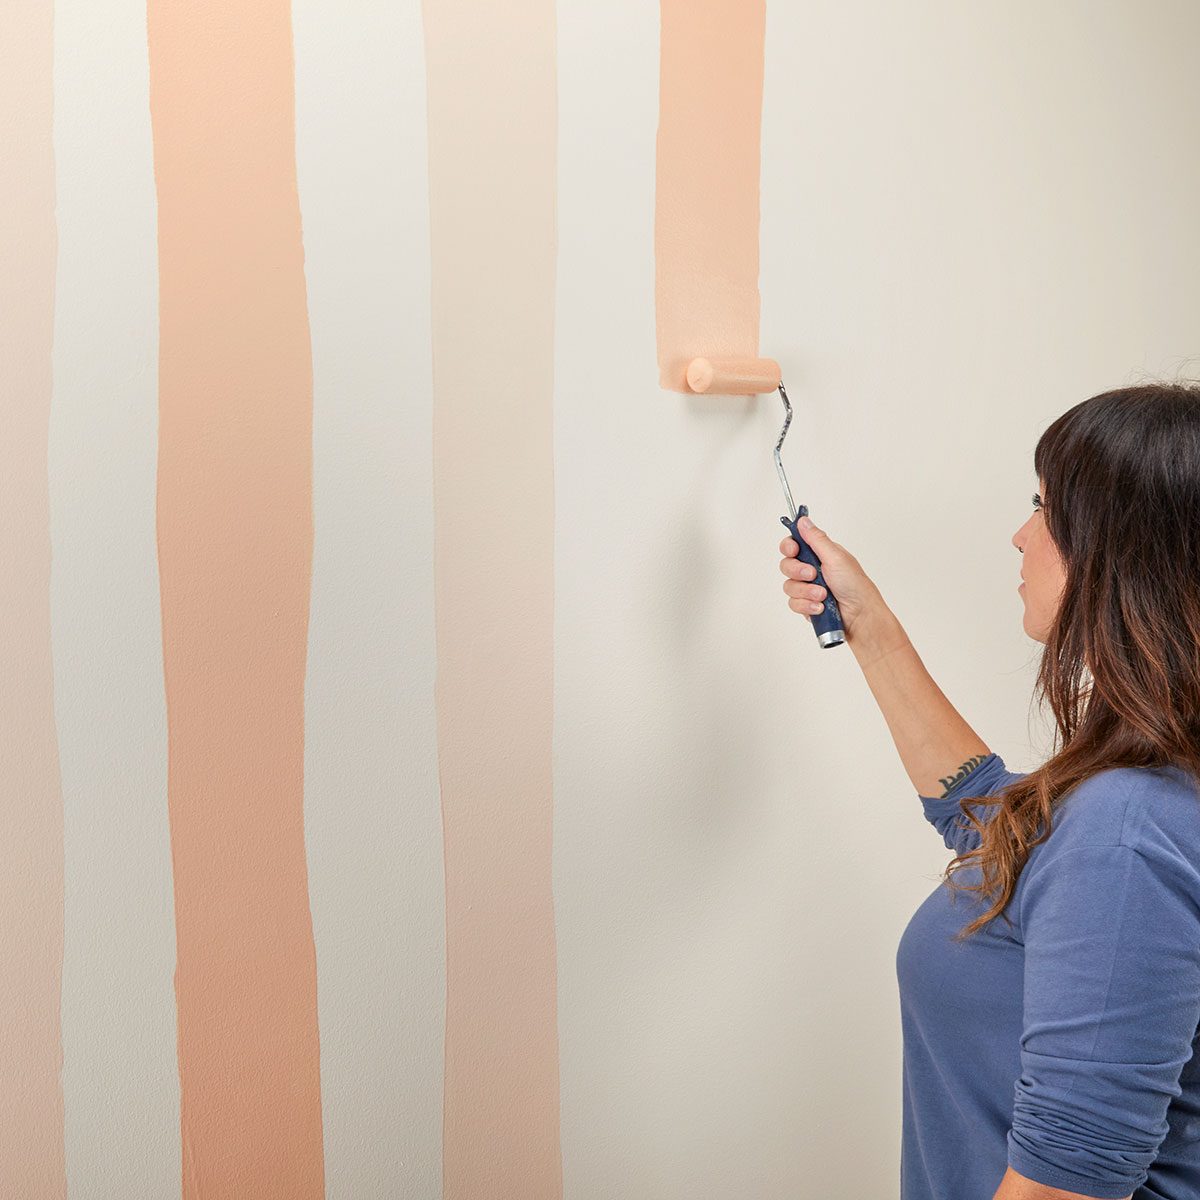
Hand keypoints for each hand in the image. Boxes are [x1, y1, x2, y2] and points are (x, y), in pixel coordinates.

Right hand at [779, 517, 881, 636]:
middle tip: (812, 575)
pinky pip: (793, 603)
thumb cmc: (854, 585)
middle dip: (798, 572)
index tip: (794, 551)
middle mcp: (811, 569)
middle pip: (786, 565)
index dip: (789, 547)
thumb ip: (816, 539)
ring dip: (806, 591)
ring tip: (822, 595)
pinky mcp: (806, 604)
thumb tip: (803, 520)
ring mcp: (808, 587)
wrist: (860, 615)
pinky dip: (806, 605)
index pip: (793, 544)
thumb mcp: (835, 557)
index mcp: (819, 554)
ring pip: (789, 586)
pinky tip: (819, 607)